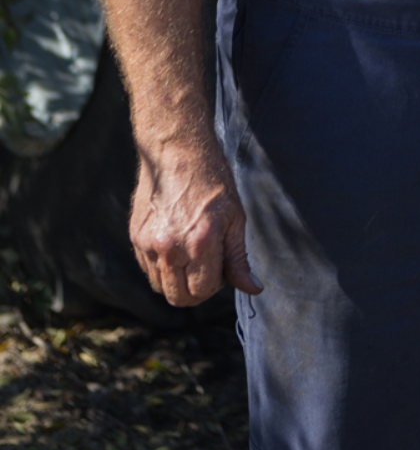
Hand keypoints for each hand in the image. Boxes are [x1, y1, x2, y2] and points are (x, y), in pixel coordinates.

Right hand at [129, 136, 261, 306]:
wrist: (177, 152)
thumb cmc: (213, 182)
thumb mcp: (236, 218)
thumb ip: (238, 258)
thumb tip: (253, 288)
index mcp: (199, 243)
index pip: (202, 290)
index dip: (216, 285)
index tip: (222, 270)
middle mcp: (169, 248)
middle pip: (178, 297)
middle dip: (196, 291)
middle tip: (209, 269)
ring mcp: (148, 244)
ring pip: (160, 286)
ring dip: (178, 281)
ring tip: (193, 256)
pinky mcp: (135, 237)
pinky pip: (147, 269)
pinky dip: (162, 268)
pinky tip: (177, 246)